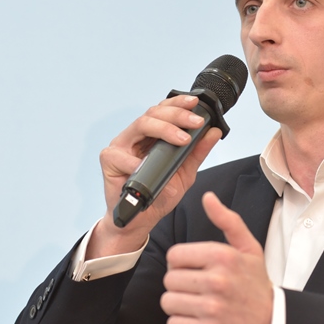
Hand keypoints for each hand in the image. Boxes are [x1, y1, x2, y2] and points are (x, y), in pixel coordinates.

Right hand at [87, 95, 221, 258]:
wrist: (141, 220)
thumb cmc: (159, 194)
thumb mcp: (185, 173)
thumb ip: (197, 152)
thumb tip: (214, 132)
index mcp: (151, 134)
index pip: (163, 110)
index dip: (178, 103)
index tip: (195, 104)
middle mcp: (135, 136)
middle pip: (153, 114)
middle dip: (176, 115)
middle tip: (195, 123)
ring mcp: (121, 146)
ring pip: (140, 125)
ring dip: (163, 129)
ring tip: (182, 140)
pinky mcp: (109, 161)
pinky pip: (122, 156)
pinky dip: (136, 161)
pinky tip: (147, 165)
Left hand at [160, 192, 272, 323]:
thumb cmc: (256, 285)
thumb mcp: (249, 248)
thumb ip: (227, 220)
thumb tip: (207, 197)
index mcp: (223, 256)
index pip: (174, 255)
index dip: (180, 264)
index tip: (193, 270)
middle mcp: (216, 281)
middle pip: (169, 279)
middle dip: (180, 285)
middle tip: (197, 290)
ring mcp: (211, 308)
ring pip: (168, 302)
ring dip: (179, 305)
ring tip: (197, 305)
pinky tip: (199, 321)